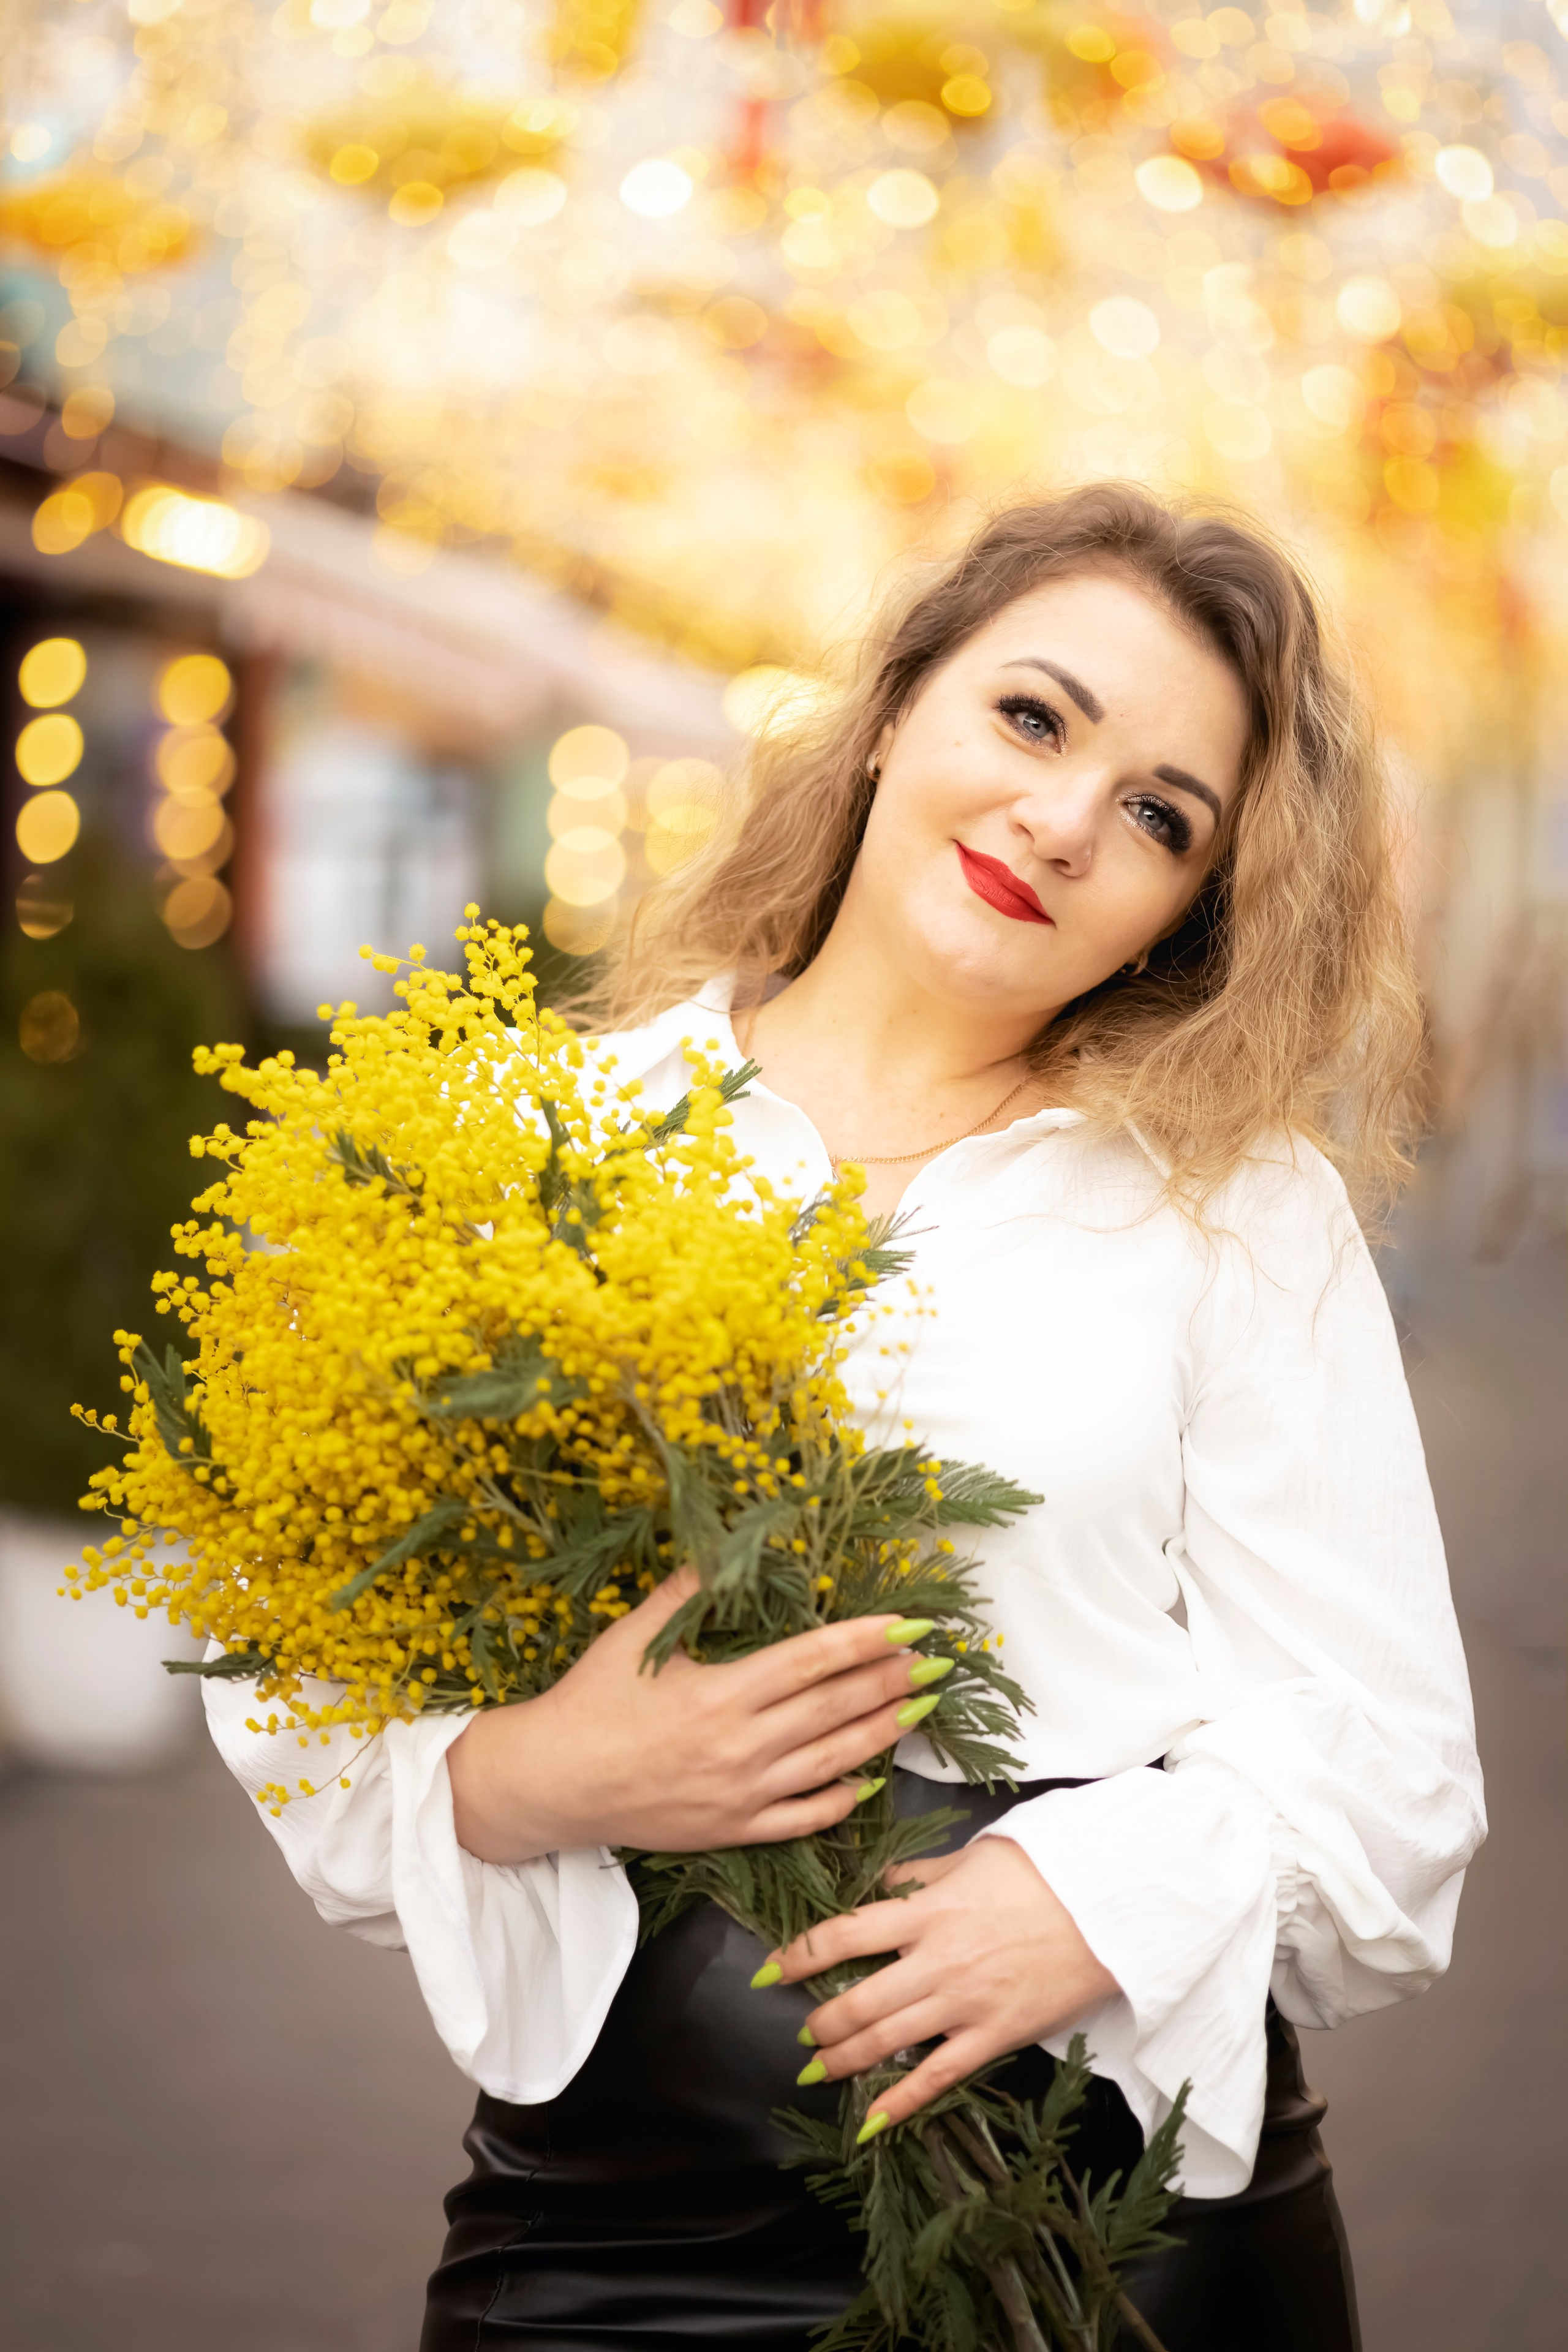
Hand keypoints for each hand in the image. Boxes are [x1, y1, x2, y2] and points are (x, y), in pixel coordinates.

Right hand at [447, 1567, 948, 1864]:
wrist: (554, 1783)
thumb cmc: (591, 1701)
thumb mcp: (635, 1637)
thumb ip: (686, 1593)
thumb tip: (724, 1545)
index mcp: (721, 1693)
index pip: (813, 1661)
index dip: (866, 1640)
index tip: (910, 1624)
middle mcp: (741, 1747)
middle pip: (834, 1708)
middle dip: (890, 1682)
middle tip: (935, 1662)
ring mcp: (741, 1795)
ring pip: (831, 1762)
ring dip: (881, 1733)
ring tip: (919, 1709)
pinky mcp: (732, 1830)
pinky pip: (802, 1819)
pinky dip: (840, 1799)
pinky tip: (867, 1779)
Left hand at [771, 1836, 1119, 2132]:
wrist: (1108, 1908)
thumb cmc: (1042, 1875)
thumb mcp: (971, 1858)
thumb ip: (918, 1876)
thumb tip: (877, 1886)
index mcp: (927, 1911)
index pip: (846, 1934)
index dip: (800, 1953)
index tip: (771, 1968)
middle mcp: (937, 1961)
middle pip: (859, 1998)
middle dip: (821, 2021)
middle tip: (802, 2031)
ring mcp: (965, 2003)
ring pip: (888, 2040)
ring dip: (844, 2058)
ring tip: (817, 2067)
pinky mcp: (995, 2035)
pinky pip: (938, 2076)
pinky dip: (900, 2103)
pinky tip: (871, 2122)